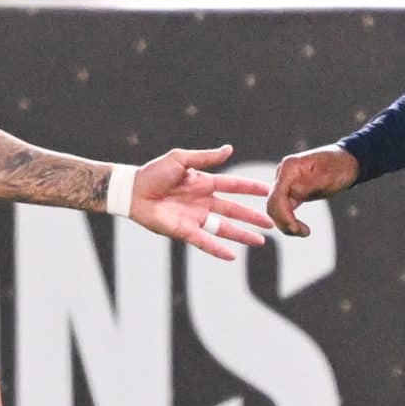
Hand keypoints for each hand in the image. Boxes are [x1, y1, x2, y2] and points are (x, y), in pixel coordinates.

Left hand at [128, 144, 272, 261]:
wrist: (133, 190)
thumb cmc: (154, 172)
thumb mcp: (181, 159)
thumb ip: (206, 157)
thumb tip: (230, 149)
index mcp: (204, 183)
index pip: (233, 186)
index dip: (251, 188)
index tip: (268, 191)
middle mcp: (203, 202)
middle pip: (234, 211)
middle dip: (253, 217)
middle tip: (272, 223)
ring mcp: (195, 218)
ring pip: (225, 229)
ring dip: (242, 235)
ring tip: (260, 242)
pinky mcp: (184, 231)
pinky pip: (205, 242)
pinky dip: (218, 249)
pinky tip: (233, 256)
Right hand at [265, 145, 358, 237]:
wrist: (347, 162)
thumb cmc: (339, 166)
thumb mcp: (329, 176)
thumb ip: (310, 184)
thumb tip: (293, 193)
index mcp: (289, 166)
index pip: (276, 195)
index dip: (283, 215)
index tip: (296, 228)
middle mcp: (283, 173)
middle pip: (272, 204)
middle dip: (284, 222)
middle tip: (304, 232)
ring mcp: (285, 182)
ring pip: (275, 209)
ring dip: (285, 224)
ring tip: (305, 232)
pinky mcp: (291, 191)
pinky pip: (283, 208)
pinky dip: (289, 220)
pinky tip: (301, 228)